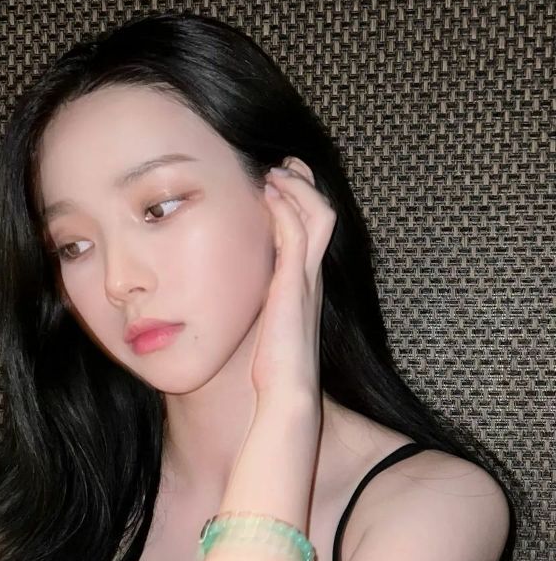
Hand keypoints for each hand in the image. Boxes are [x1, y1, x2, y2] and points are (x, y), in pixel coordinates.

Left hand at [250, 161, 335, 407]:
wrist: (288, 395)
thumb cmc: (275, 371)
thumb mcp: (268, 329)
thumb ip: (262, 308)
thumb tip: (239, 301)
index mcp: (306, 287)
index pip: (312, 233)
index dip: (301, 204)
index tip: (279, 184)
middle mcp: (312, 278)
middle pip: (322, 215)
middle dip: (305, 185)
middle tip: (284, 165)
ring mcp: (307, 280)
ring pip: (317, 216)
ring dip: (296, 188)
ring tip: (276, 171)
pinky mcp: (295, 285)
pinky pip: (296, 234)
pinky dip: (285, 208)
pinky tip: (267, 194)